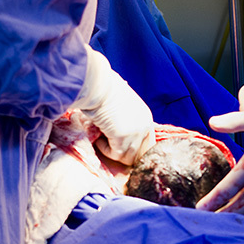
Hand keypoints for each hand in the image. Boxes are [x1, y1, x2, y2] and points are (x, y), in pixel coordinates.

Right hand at [74, 48, 155, 163]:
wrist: (99, 85)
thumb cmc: (105, 89)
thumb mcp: (121, 104)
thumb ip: (124, 117)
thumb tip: (115, 129)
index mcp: (145, 117)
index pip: (146, 142)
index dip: (132, 146)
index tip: (117, 144)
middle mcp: (144, 126)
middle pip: (139, 153)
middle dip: (124, 152)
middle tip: (109, 145)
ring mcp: (135, 133)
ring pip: (127, 157)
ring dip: (112, 150)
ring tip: (101, 138)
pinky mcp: (123, 138)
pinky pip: (114, 154)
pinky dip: (104, 149)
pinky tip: (98, 138)